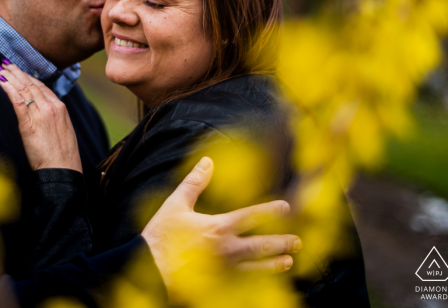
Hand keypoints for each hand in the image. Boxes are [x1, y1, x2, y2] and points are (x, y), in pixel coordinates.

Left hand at [0, 61, 82, 172]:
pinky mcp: (29, 125)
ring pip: (23, 90)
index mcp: (60, 107)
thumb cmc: (62, 155)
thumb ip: (53, 117)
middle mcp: (51, 107)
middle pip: (30, 84)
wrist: (62, 169)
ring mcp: (41, 114)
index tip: (17, 70)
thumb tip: (41, 112)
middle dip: (16, 72)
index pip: (41, 86)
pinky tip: (2, 82)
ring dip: (10, 77)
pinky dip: (9, 90)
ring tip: (0, 69)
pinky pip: (17, 102)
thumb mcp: (62, 130)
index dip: (27, 76)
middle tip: (4, 64)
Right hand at [141, 157, 300, 288]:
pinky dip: (256, 281)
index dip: (271, 211)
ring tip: (288, 262)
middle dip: (282, 241)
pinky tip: (263, 280)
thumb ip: (194, 182)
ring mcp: (224, 271)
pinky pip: (243, 284)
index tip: (286, 208)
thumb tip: (207, 161)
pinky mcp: (218, 287)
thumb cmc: (160, 236)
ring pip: (257, 268)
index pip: (253, 216)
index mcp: (218, 227)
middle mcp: (226, 249)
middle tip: (297, 241)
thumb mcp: (175, 204)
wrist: (149, 269)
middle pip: (262, 245)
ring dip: (274, 264)